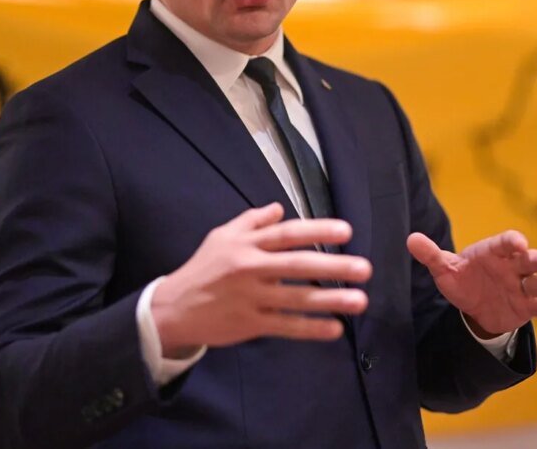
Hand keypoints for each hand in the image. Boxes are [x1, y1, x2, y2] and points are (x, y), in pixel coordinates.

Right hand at [152, 203, 371, 357]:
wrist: (172, 309)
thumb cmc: (202, 269)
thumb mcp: (222, 237)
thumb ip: (252, 221)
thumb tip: (280, 207)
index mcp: (246, 245)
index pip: (287, 234)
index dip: (317, 230)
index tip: (347, 231)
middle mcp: (250, 268)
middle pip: (297, 265)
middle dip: (333, 266)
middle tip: (364, 269)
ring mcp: (250, 298)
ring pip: (295, 298)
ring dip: (330, 300)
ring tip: (359, 301)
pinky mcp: (249, 324)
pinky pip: (285, 326)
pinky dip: (310, 328)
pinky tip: (334, 329)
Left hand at [407, 229, 536, 336]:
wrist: (473, 304)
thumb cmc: (462, 279)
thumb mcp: (444, 269)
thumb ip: (431, 255)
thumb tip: (411, 239)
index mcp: (493, 252)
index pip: (504, 243)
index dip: (512, 241)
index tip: (519, 242)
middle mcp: (511, 267)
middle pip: (528, 260)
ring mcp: (521, 286)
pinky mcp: (527, 306)